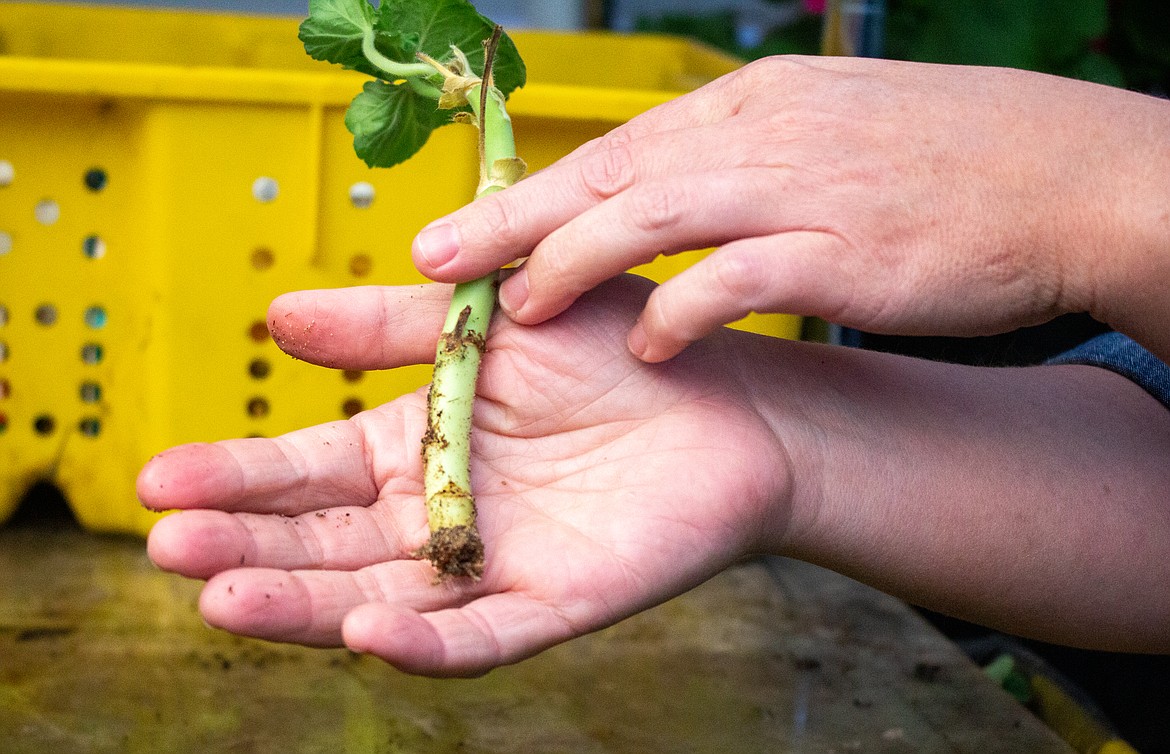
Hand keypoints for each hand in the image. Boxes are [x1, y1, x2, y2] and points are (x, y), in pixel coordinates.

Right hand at [139, 278, 793, 675]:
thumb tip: (273, 318)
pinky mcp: (554, 602)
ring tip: (222, 598)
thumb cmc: (612, 344)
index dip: (236, 478)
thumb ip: (386, 323)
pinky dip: (427, 642)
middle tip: (170, 547)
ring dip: (305, 605)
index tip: (161, 479)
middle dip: (248, 549)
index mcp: (414, 446)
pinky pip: (482, 635)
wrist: (728, 394)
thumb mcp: (487, 317)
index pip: (307, 472)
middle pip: (327, 544)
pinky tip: (368, 633)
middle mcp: (438, 514)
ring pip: (381, 599)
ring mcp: (491, 565)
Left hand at [411, 56, 1169, 361]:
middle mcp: (758, 140)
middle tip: (436, 263)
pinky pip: (741, 277)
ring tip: (513, 310)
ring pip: (654, 214)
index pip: (617, 153)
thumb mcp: (822, 140)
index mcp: (749, 112)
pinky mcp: (840, 248)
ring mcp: (797, 189)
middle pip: (608, 176)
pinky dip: (685, 308)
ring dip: (573, 260)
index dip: (532, 196)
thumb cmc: (939, 164)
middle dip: (514, 221)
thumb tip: (662, 205)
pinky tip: (646, 344)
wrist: (1056, 173)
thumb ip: (738, 169)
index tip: (463, 232)